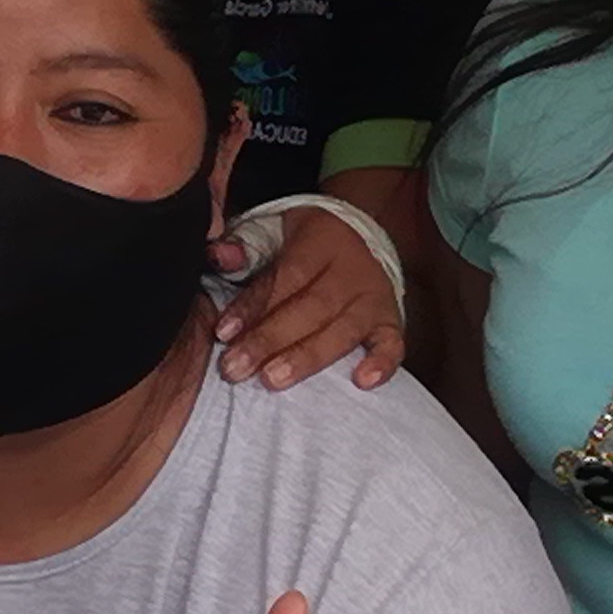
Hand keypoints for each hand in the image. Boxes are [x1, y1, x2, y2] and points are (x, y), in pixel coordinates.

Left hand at [217, 210, 403, 390]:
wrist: (357, 239)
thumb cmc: (303, 246)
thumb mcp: (273, 231)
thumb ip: (244, 245)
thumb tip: (220, 257)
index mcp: (321, 240)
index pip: (285, 276)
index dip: (253, 306)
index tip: (223, 333)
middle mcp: (352, 268)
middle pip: (311, 307)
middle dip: (270, 339)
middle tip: (236, 368)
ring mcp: (375, 296)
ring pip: (344, 330)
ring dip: (307, 357)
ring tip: (273, 380)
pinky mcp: (391, 321)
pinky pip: (393, 344)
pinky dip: (382, 363)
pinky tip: (362, 382)